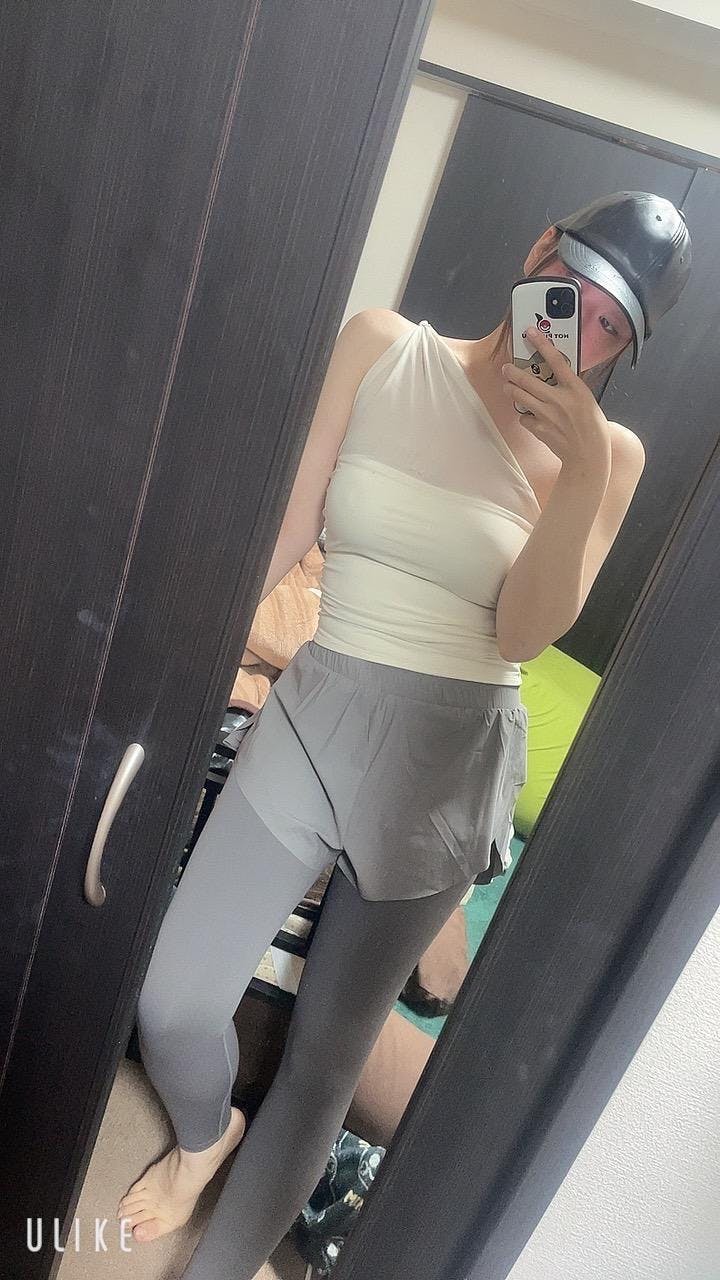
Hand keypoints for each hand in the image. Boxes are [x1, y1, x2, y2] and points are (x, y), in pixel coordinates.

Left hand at [501, 327, 611, 478]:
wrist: (588, 454)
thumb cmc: (592, 427)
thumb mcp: (587, 400)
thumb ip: (571, 387)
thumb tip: (557, 375)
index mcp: (575, 389)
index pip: (556, 360)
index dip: (542, 344)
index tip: (530, 332)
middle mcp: (559, 399)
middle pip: (528, 379)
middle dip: (512, 371)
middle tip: (506, 368)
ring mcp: (547, 414)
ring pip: (519, 396)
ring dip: (511, 389)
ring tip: (508, 385)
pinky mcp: (539, 428)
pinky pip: (524, 417)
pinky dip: (524, 415)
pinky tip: (529, 415)